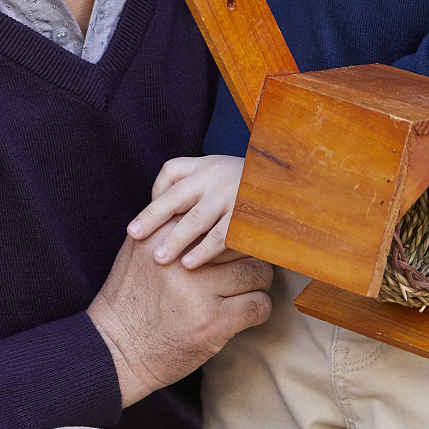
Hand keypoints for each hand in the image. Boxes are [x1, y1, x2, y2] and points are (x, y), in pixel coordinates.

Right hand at [86, 232, 271, 407]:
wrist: (116, 349)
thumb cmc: (129, 300)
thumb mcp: (138, 254)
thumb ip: (168, 231)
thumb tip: (206, 212)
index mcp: (161, 235)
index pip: (214, 216)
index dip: (233, 225)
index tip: (241, 234)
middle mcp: (180, 258)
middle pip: (239, 239)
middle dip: (250, 250)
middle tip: (253, 258)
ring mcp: (199, 290)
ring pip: (256, 270)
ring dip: (258, 279)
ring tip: (249, 286)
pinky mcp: (214, 321)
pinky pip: (259, 303)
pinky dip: (260, 307)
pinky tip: (247, 310)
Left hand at [126, 155, 243, 267]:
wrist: (294, 185)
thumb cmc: (247, 187)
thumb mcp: (219, 177)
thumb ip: (193, 188)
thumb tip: (159, 204)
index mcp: (205, 165)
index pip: (170, 173)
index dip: (153, 200)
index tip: (136, 227)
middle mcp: (215, 175)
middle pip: (175, 196)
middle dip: (153, 219)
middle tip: (134, 237)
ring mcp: (232, 193)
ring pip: (196, 218)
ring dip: (176, 239)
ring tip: (159, 258)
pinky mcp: (248, 214)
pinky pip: (222, 234)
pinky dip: (205, 250)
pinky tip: (191, 264)